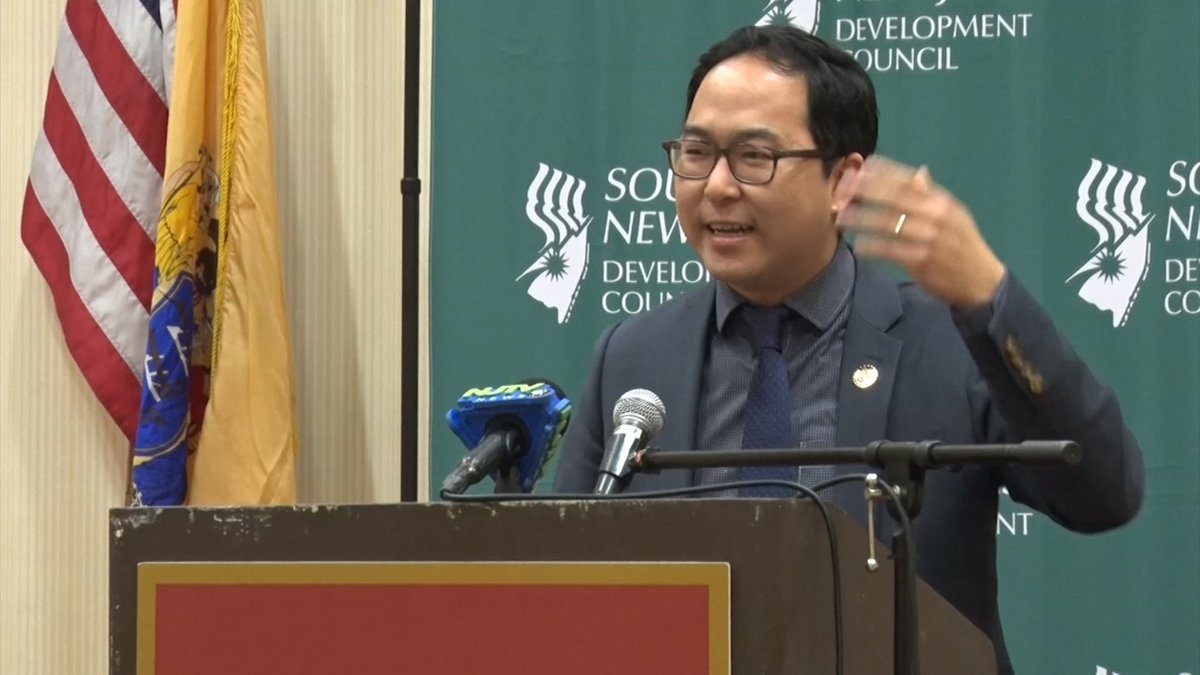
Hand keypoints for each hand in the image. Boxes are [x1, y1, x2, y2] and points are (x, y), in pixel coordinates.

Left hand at [834, 156, 1005, 307]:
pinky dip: (873, 247)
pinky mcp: (922, 260)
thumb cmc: (962, 245)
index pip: (910, 181)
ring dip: (861, 219)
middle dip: (866, 190)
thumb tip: (919, 171)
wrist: (981, 280)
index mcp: (942, 201)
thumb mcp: (954, 215)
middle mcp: (936, 215)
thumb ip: (932, 195)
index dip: (884, 172)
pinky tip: (859, 246)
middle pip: (895, 197)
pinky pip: (891, 250)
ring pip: (889, 223)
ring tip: (841, 217)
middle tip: (842, 189)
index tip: (863, 166)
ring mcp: (929, 238)